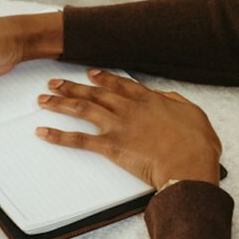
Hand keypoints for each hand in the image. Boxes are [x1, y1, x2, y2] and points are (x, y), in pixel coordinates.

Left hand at [35, 70, 221, 190]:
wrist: (188, 164)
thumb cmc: (196, 145)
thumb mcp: (194, 114)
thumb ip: (175, 103)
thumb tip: (165, 99)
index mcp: (148, 100)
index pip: (120, 84)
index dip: (103, 78)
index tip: (90, 74)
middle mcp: (129, 108)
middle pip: (95, 93)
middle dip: (72, 87)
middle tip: (55, 83)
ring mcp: (118, 126)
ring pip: (82, 109)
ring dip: (60, 103)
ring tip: (43, 100)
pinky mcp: (110, 147)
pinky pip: (78, 140)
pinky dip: (58, 136)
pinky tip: (43, 132)